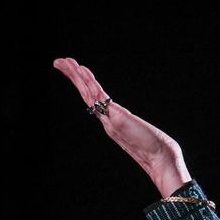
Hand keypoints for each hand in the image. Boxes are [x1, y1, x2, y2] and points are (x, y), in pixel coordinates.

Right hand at [52, 57, 190, 197]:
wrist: (160, 157)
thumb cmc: (153, 147)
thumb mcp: (137, 133)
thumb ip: (129, 127)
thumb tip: (129, 124)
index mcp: (109, 120)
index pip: (91, 98)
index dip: (80, 84)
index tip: (72, 70)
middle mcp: (106, 119)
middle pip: (85, 93)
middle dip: (72, 76)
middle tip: (58, 62)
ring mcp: (109, 118)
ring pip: (88, 93)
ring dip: (76, 76)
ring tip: (64, 62)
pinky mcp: (117, 117)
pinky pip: (100, 97)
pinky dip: (90, 83)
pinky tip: (82, 70)